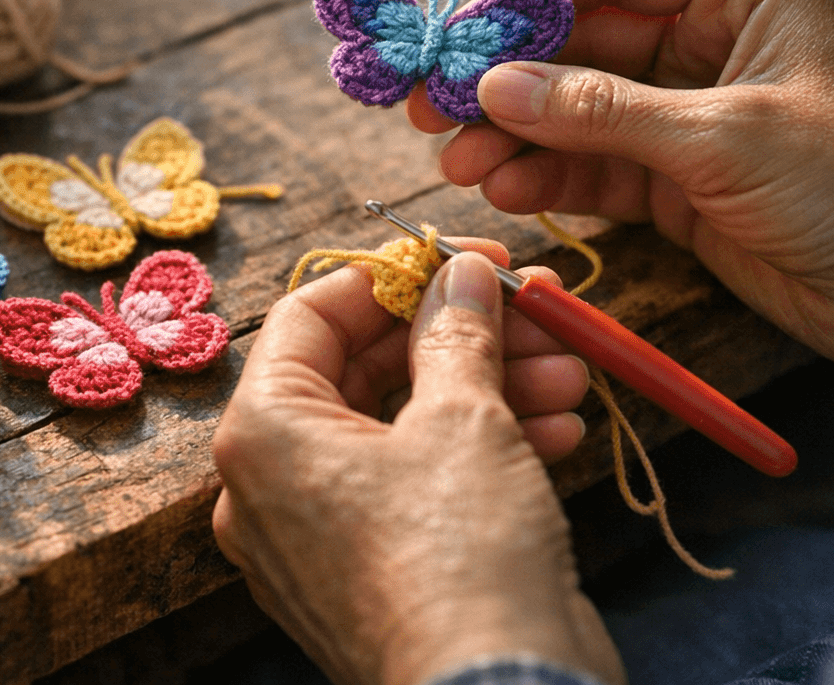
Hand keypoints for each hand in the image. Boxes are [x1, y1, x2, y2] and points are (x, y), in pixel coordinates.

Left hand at [213, 247, 623, 684]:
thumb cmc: (459, 558)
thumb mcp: (465, 418)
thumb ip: (457, 331)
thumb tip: (462, 274)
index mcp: (264, 433)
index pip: (312, 314)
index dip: (394, 276)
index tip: (466, 259)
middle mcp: (274, 486)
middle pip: (365, 370)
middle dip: (461, 335)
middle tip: (535, 308)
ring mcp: (322, 538)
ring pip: (402, 428)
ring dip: (490, 388)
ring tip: (570, 369)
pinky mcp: (375, 574)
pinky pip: (418, 485)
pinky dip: (483, 450)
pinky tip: (562, 427)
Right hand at [409, 0, 833, 399]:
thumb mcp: (725, 134)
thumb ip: (601, 111)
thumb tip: (491, 86)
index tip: (457, 36)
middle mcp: (706, 40)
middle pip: (578, 42)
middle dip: (504, 78)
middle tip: (430, 110)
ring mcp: (687, 114)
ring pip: (574, 110)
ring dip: (514, 136)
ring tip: (459, 164)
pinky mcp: (677, 181)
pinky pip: (593, 167)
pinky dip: (548, 179)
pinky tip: (505, 190)